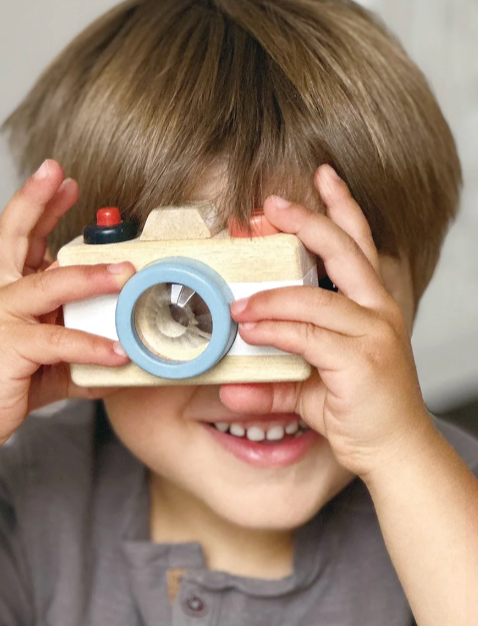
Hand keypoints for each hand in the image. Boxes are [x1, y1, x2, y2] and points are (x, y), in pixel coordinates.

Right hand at [0, 159, 134, 454]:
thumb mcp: (41, 353)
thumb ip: (72, 338)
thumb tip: (117, 341)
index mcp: (1, 289)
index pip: (18, 236)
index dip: (37, 204)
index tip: (58, 178)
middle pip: (15, 237)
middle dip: (38, 203)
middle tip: (63, 179)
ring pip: (49, 285)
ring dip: (91, 276)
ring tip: (126, 273)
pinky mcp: (9, 347)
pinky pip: (59, 341)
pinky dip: (92, 345)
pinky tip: (118, 351)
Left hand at [222, 165, 433, 479]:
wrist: (393, 449)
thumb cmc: (358, 408)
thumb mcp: (311, 382)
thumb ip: (276, 374)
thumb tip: (232, 382)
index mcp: (370, 304)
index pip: (360, 242)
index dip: (342, 206)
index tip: (321, 176)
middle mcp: (377, 310)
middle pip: (345, 250)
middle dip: (307, 221)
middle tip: (270, 205)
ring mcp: (373, 333)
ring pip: (314, 299)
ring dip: (269, 297)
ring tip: (236, 304)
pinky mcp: (362, 361)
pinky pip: (308, 335)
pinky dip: (275, 329)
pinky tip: (251, 329)